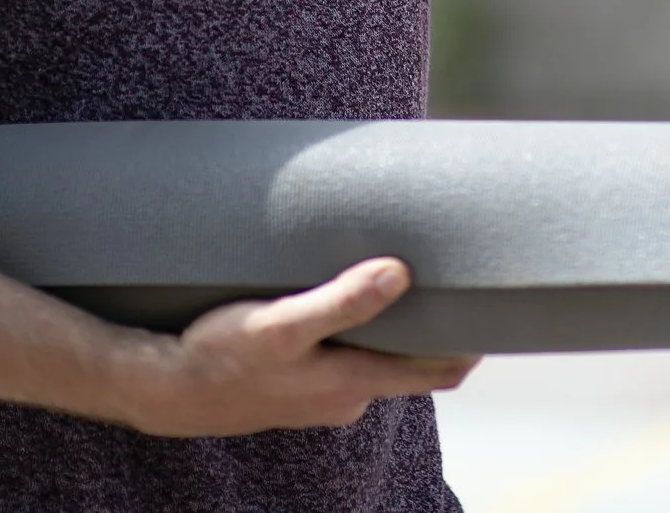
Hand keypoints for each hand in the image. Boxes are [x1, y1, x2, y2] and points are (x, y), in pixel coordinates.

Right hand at [115, 257, 478, 435]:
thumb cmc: (223, 355)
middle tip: (460, 273)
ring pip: (380, 358)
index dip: (473, 341)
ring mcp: (325, 394)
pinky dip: (361, 333)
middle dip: (439, 326)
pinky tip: (351, 299)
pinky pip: (348, 357)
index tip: (501, 302)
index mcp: (355, 382)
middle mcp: (349, 396)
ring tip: (412, 274)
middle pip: (415, 362)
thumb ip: (342, 301)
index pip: (439, 370)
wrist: (168, 390)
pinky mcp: (301, 384)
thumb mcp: (282, 325)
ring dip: (397, 328)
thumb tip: (401, 274)